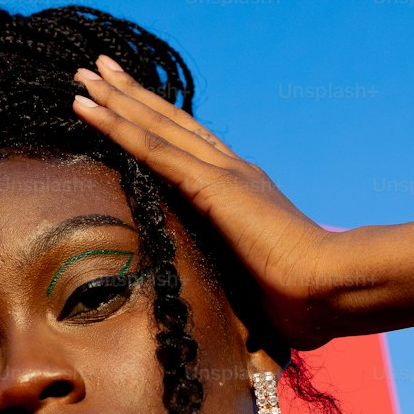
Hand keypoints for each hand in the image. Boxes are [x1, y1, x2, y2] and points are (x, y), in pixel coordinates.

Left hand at [71, 56, 341, 350]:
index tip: (132, 106)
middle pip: (170, 123)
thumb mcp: (257, 293)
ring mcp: (220, 174)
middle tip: (97, 69)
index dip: (159, 126)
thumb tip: (240, 344)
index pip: (191, 150)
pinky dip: (115, 124)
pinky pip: (149, 147)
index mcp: (242, 192)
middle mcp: (231, 171)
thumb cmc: (304, 305)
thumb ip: (240, 297)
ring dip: (115, 99)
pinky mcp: (210, 185)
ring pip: (155, 125)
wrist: (331, 289)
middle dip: (131, 96)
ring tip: (83, 74)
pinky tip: (86, 105)